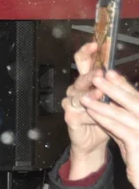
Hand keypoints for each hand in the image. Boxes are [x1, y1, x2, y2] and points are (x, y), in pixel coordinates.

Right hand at [63, 42, 110, 176]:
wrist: (95, 142)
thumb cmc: (105, 118)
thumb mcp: (113, 99)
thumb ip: (114, 86)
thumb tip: (117, 73)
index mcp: (86, 82)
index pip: (83, 62)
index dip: (86, 53)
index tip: (94, 45)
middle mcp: (76, 90)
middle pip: (79, 78)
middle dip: (88, 76)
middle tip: (98, 74)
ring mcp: (71, 105)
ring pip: (78, 95)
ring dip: (89, 94)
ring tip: (99, 93)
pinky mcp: (71, 119)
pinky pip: (78, 113)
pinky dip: (89, 113)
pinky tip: (96, 112)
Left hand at [84, 70, 138, 188]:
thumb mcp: (130, 137)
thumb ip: (121, 122)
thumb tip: (108, 105)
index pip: (137, 97)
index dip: (123, 84)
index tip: (109, 73)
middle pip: (134, 100)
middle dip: (114, 87)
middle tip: (97, 76)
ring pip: (125, 113)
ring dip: (103, 103)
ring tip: (86, 96)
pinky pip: (120, 128)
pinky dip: (105, 119)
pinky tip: (92, 113)